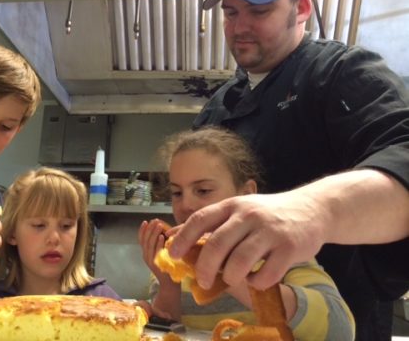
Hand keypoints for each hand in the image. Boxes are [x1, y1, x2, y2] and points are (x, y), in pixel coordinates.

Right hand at [138, 219, 168, 279]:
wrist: (170, 284)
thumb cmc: (168, 266)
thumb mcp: (161, 252)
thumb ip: (159, 243)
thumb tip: (162, 228)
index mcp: (146, 252)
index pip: (141, 239)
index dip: (142, 230)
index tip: (145, 221)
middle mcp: (146, 256)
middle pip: (145, 240)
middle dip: (149, 229)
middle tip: (155, 220)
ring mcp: (150, 261)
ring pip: (149, 245)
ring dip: (154, 233)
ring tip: (159, 225)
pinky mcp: (156, 265)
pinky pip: (156, 252)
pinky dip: (158, 244)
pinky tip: (162, 236)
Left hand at [168, 191, 325, 290]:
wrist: (313, 209)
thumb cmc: (268, 214)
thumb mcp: (239, 210)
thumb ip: (212, 222)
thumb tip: (174, 236)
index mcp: (232, 205)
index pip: (200, 219)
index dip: (183, 238)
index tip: (173, 254)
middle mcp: (248, 215)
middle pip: (216, 244)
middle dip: (204, 268)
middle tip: (202, 280)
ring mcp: (269, 231)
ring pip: (239, 262)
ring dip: (231, 277)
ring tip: (232, 279)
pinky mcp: (288, 248)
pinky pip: (265, 274)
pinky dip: (256, 282)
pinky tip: (256, 278)